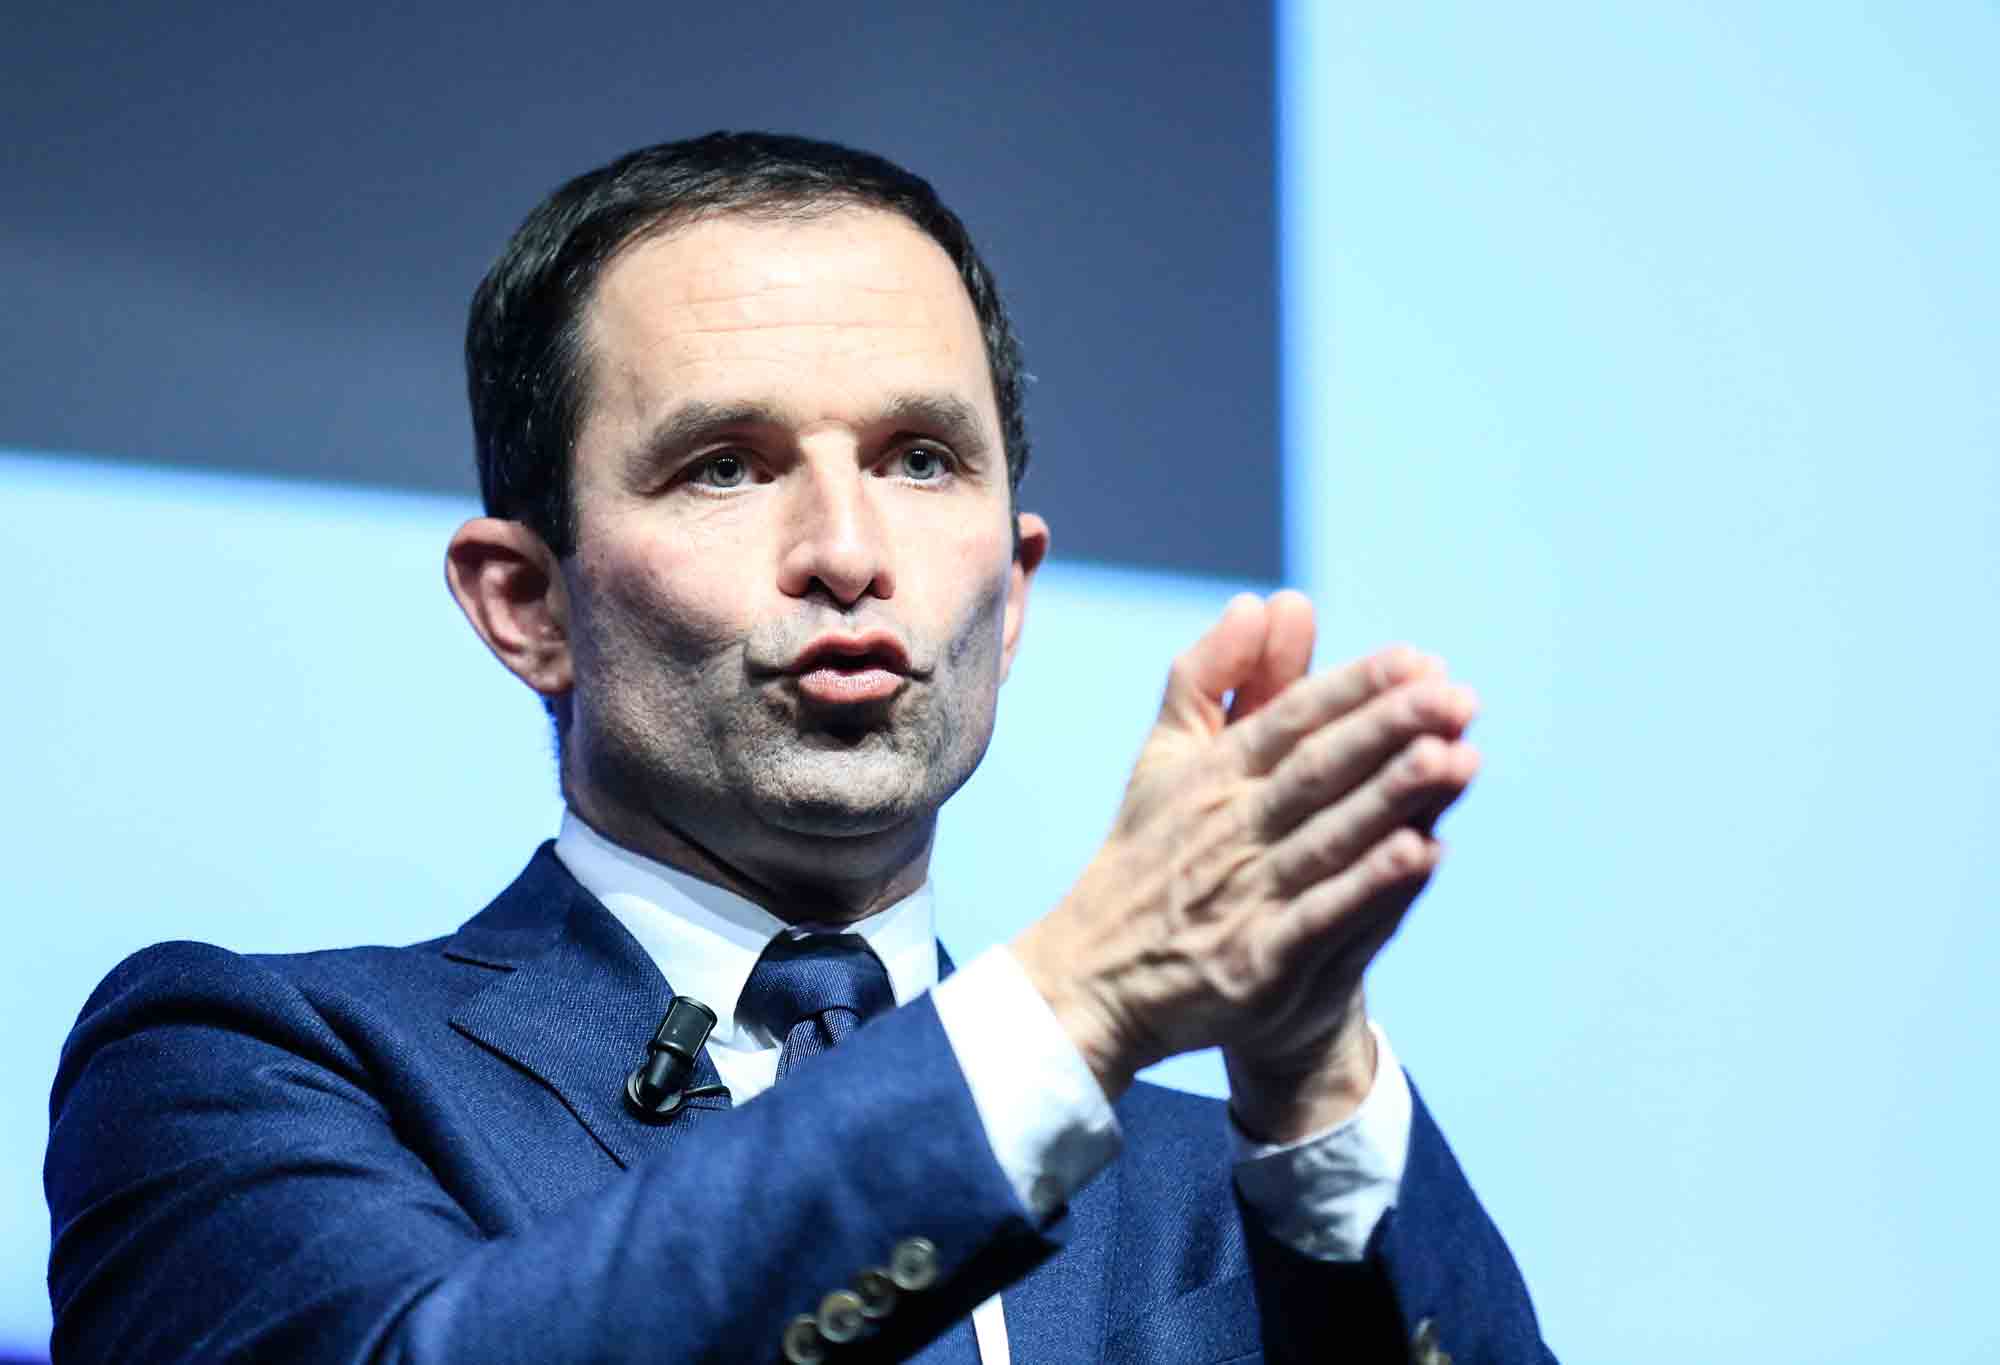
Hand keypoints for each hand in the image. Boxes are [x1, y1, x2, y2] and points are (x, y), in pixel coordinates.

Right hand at [1012, 592, 1479, 1138]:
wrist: (1096, 979)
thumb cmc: (1149, 856)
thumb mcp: (1167, 757)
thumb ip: (1214, 677)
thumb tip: (1261, 601)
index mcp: (1212, 776)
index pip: (1289, 720)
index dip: (1353, 689)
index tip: (1418, 660)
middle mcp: (1229, 830)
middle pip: (1316, 771)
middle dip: (1387, 730)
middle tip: (1455, 695)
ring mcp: (1244, 898)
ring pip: (1328, 839)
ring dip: (1392, 798)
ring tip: (1456, 758)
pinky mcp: (1257, 964)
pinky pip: (1319, 919)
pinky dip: (1368, 887)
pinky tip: (1422, 853)